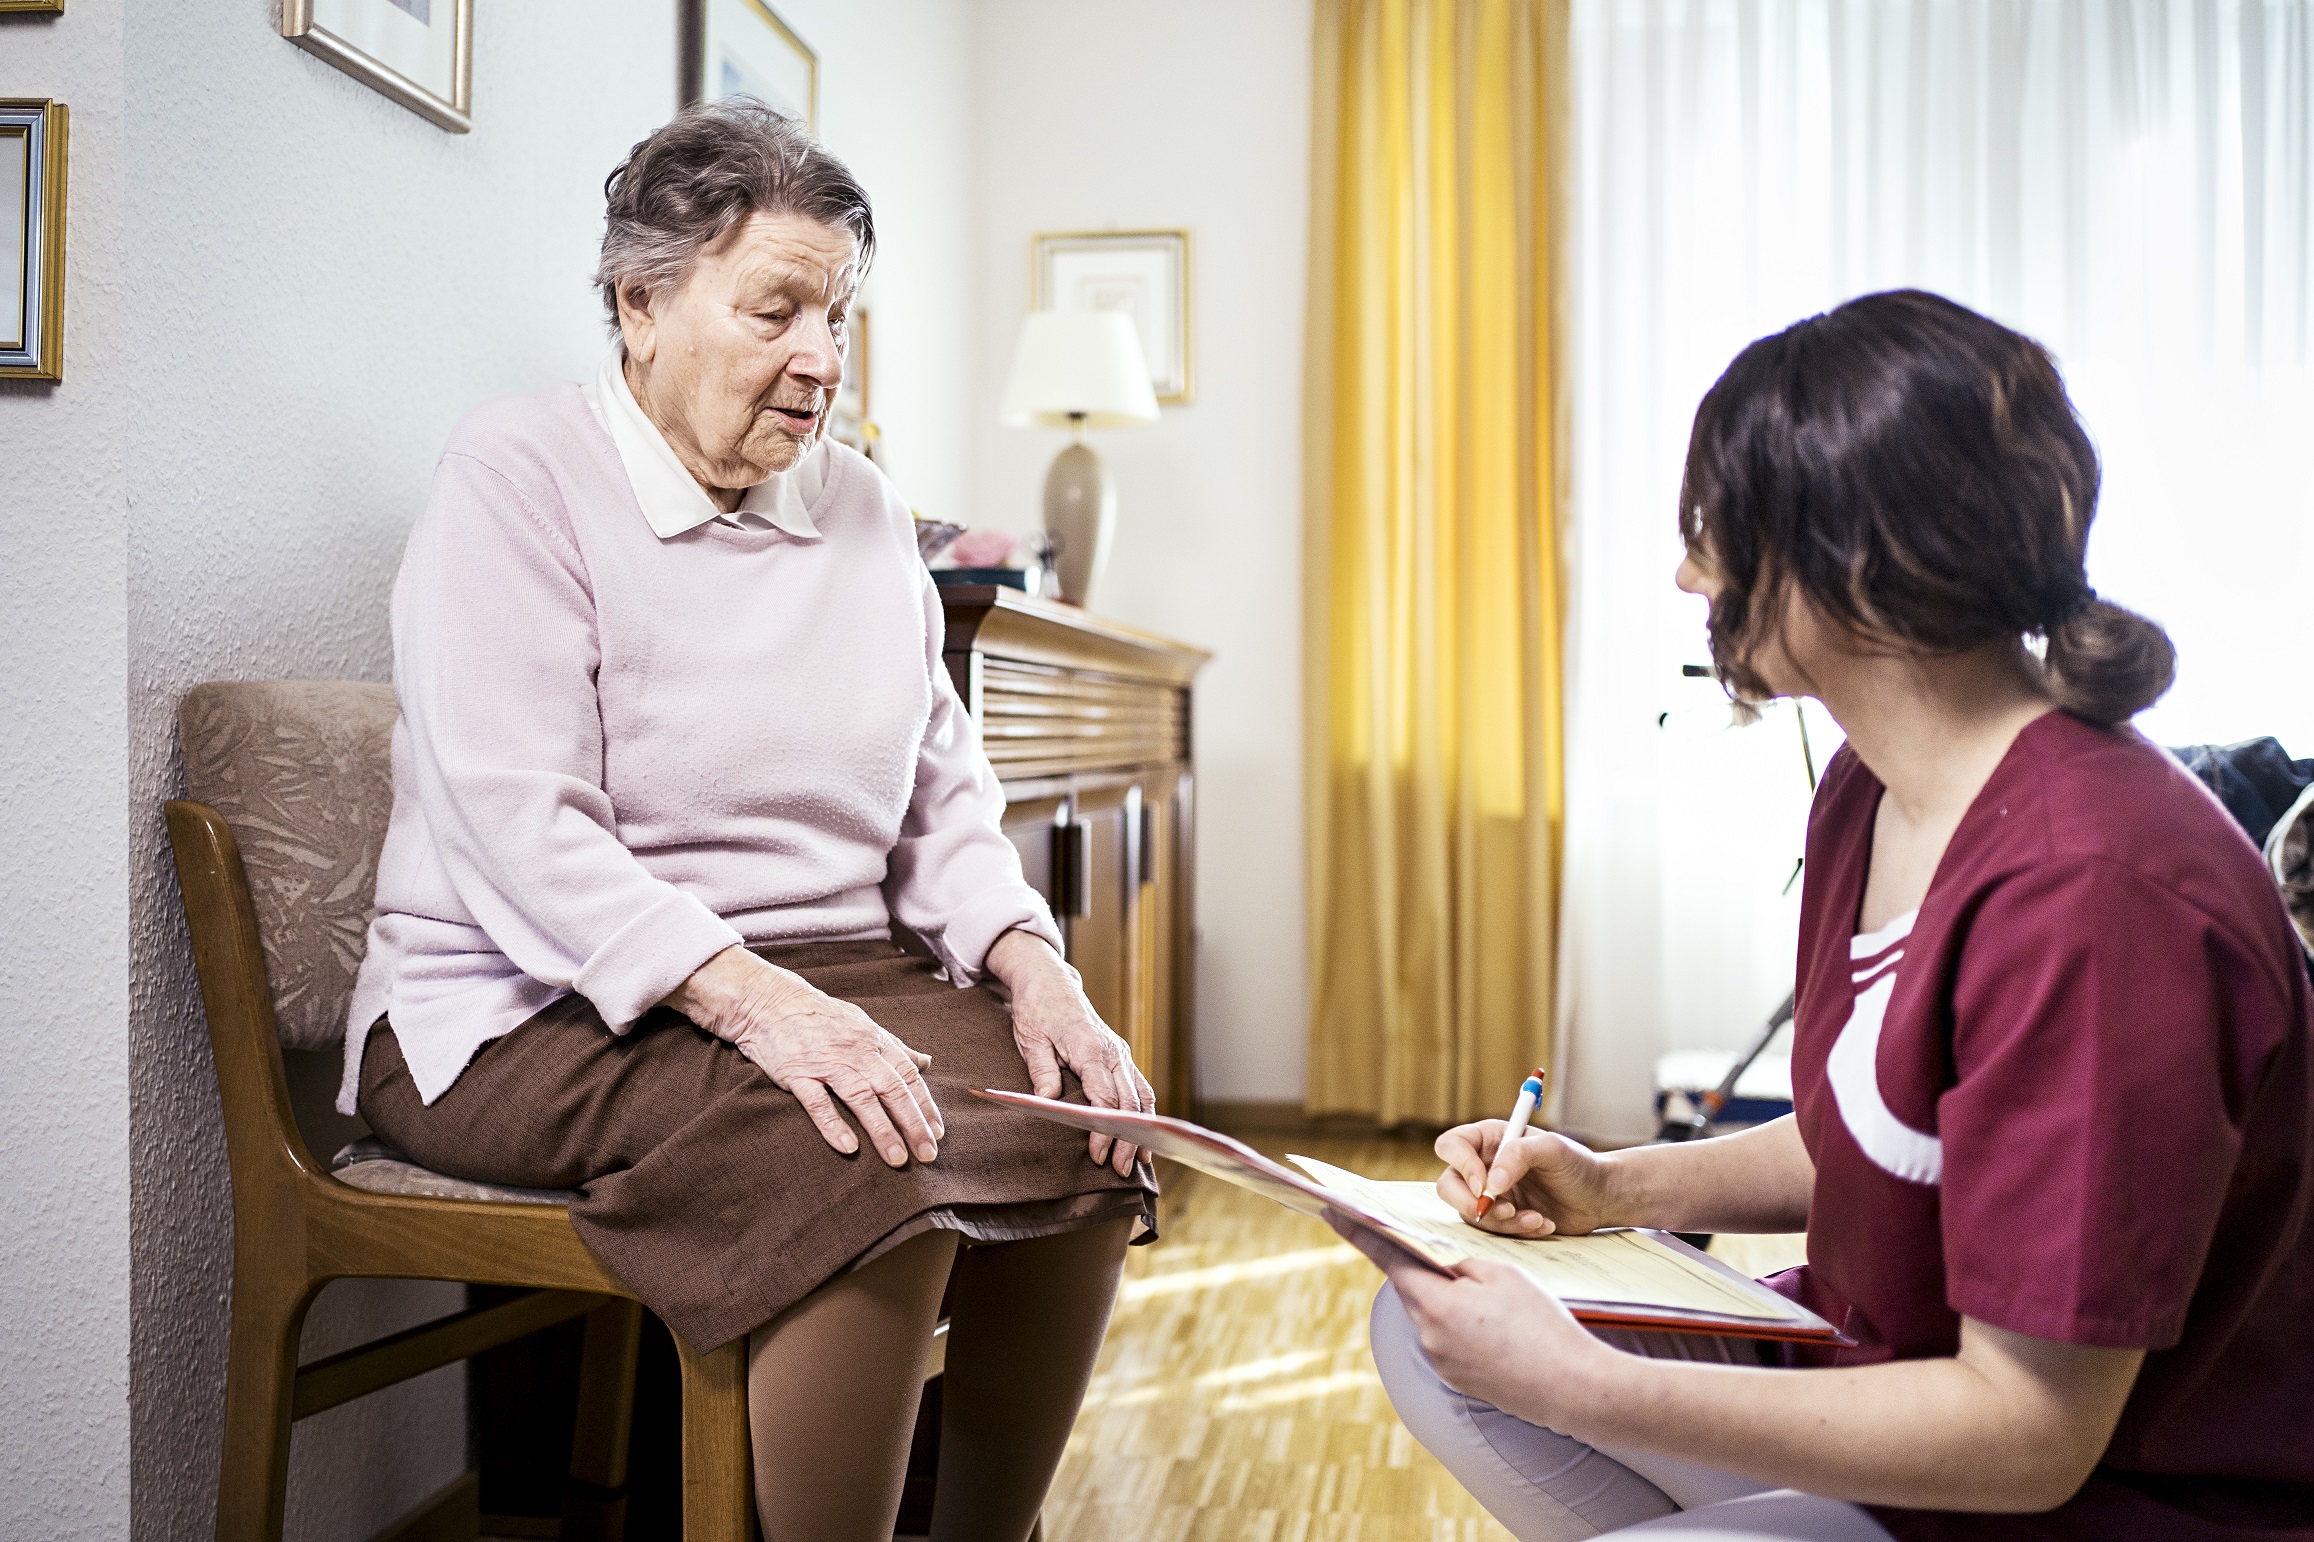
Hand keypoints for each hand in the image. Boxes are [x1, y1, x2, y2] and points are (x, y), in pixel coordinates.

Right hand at [667, 947, 943, 1168]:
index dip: (926, 1105)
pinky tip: (848, 1147)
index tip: (938, 1133)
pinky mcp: (797, 1073)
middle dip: (913, 1124)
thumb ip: (895, 1047)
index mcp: (874, 1041)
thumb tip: (926, 1062)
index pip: (908, 1076)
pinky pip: (818, 1102)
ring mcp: (826, 1062)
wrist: (769, 1001)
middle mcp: (856, 1051)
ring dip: (882, 1130)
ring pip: (861, 1098)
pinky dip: (833, 1125)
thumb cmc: (820, 1017)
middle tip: (928, 1155)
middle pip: (892, 1089)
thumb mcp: (863, 1025)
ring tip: (897, 1159)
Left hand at [986, 928, 1153, 1175]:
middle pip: (1129, 1102)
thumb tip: (1048, 1101)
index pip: (1105, 1097)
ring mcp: (1120, 1053)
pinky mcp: (1120, 1056)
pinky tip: (1143, 1136)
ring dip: (1142, 1129)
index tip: (1098, 1155)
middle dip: (1127, 1138)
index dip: (1104, 1130)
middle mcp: (1113, 1052)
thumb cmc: (1037, 1010)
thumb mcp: (1030, 1039)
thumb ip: (1042, 1071)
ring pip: (1141, 1096)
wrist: (1050, 982)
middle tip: (1119, 1170)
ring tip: (1139, 1161)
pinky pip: (1139, 1087)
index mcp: (1091, 1048)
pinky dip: (1144, 1113)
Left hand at [1328, 1211, 1612, 1428]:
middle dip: (1423, 1267)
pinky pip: (1449, 1340)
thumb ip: (1460, 1264)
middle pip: (1413, 1288)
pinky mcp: (1459, 1379)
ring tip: (1493, 1298)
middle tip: (1442, 1250)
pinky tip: (1496, 1324)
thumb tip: (1438, 1263)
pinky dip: (1463, 1325)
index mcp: (1435, 1305)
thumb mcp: (1501, 1276)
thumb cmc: (1541, 1325)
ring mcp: (1442, 1362)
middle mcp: (1429, 1337)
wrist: (1573, 1388)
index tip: (1332, 1212)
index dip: (1359, 1232)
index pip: (1388, 1259)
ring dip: (1448, 1299)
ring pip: (1433, 1314)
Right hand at [1435, 1120, 1619, 1235]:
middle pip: (1449, 1185)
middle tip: (1503, 1212)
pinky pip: (1492, 1231)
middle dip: (1471, 1204)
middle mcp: (1483, 1165)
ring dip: (1502, 1222)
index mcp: (1489, 1139)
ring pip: (1470, 1213)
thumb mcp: (1552, 1149)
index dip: (1461, 1165)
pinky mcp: (1501, 1218)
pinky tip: (1543, 1223)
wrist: (1598, 1197)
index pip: (1452, 1146)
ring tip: (1536, 1218)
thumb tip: (1491, 1183)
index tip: (1484, 1186)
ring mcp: (1490, 1194)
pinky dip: (1517, 1231)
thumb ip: (1519, 1156)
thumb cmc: (1577, 1165)